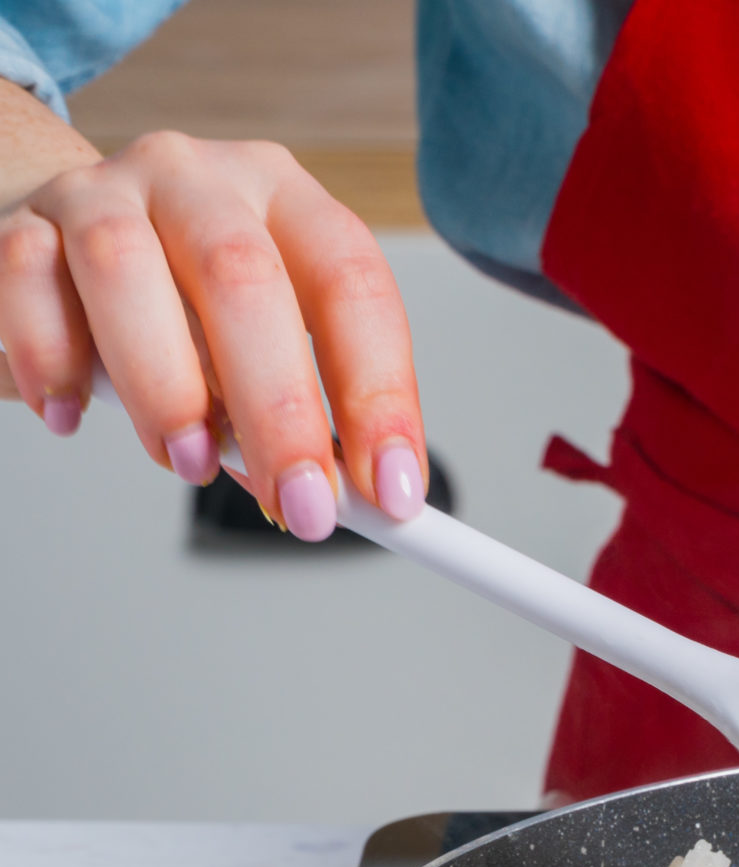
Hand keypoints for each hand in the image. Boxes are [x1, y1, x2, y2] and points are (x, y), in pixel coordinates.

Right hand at [0, 88, 423, 538]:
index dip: (379, 392)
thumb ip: (298, 412)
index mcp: (288, 200)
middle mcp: (203, 180)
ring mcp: (105, 189)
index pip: (352, 287)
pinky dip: (49, 358)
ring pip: (124, 270)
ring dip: (164, 387)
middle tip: (301, 504)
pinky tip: (70, 415)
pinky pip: (24, 279)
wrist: (70, 236)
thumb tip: (335, 495)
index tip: (391, 487)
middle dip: (280, 411)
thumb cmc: (186, 301)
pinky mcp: (22, 219)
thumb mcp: (261, 342)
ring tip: (189, 463)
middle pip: (244, 279)